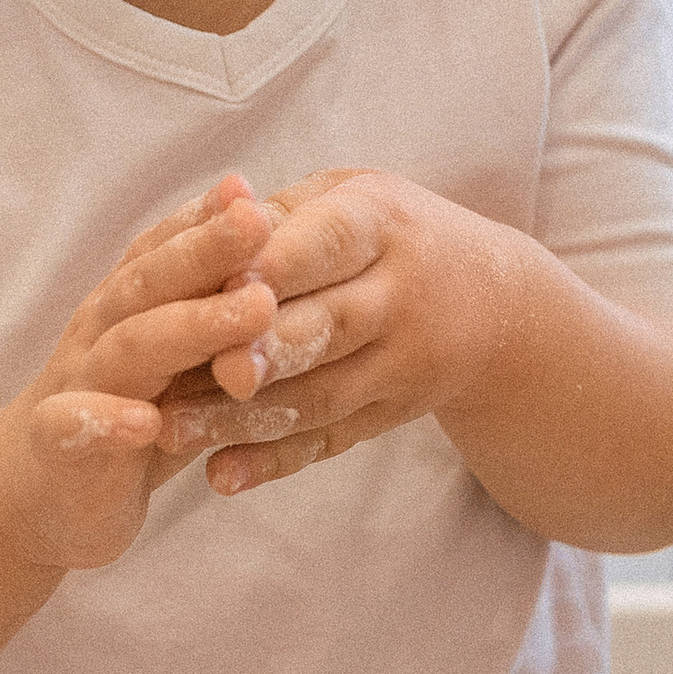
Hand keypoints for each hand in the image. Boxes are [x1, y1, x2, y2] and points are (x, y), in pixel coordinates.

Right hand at [1, 176, 291, 561]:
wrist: (34, 495)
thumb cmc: (123, 414)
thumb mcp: (173, 357)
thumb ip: (211, 310)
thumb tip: (277, 250)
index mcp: (129, 306)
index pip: (163, 250)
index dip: (204, 218)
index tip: (250, 190)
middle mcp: (100, 333)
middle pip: (151, 283)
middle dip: (206, 250)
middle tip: (258, 220)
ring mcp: (75, 387)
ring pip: (129, 347)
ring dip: (190, 326)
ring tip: (254, 309)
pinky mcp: (55, 448)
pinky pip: (72, 429)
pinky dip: (105, 423)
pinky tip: (146, 423)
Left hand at [154, 170, 521, 497]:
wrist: (499, 305)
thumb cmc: (392, 234)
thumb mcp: (352, 198)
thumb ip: (280, 215)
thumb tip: (205, 227)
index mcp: (382, 224)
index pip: (325, 245)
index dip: (273, 268)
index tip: (218, 286)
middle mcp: (400, 295)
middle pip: (328, 327)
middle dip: (263, 351)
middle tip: (203, 370)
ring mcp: (403, 363)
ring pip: (322, 397)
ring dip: (245, 418)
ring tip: (174, 429)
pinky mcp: (392, 413)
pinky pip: (330, 440)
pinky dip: (274, 461)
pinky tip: (222, 475)